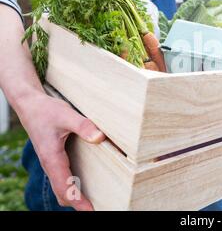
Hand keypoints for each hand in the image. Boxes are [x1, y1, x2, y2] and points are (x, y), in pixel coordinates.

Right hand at [17, 92, 104, 210]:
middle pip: (62, 193)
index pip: (64, 186)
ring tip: (92, 202)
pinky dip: (71, 187)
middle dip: (77, 203)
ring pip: (61, 187)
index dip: (77, 201)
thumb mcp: (67, 115)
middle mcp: (50, 163)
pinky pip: (62, 178)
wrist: (30, 105)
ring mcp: (51, 162)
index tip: (89, 210)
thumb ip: (84, 126)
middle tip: (96, 208)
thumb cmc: (46, 110)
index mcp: (52, 158)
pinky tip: (84, 185)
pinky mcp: (54, 158)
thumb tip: (100, 137)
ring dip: (74, 197)